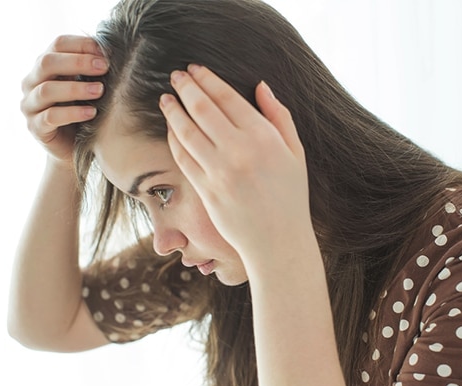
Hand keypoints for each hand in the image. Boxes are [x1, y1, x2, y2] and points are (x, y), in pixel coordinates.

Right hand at [20, 35, 107, 164]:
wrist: (77, 147)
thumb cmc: (86, 110)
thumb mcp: (89, 86)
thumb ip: (93, 69)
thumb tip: (114, 49)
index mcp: (45, 66)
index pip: (58, 45)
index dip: (81, 44)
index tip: (105, 52)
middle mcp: (32, 82)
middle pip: (47, 62)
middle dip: (78, 62)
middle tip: (104, 67)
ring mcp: (30, 105)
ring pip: (47, 90)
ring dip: (76, 88)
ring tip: (100, 90)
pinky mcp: (35, 127)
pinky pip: (51, 117)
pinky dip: (73, 113)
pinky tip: (92, 112)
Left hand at [159, 65, 311, 267]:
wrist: (278, 241)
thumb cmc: (290, 196)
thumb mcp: (295, 152)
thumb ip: (279, 116)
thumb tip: (261, 85)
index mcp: (263, 137)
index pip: (227, 98)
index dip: (207, 79)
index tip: (195, 69)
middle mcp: (239, 151)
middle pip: (202, 109)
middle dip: (185, 87)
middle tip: (175, 76)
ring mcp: (219, 172)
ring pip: (187, 131)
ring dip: (173, 111)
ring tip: (166, 99)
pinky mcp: (205, 190)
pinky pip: (183, 158)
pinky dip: (174, 140)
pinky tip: (171, 130)